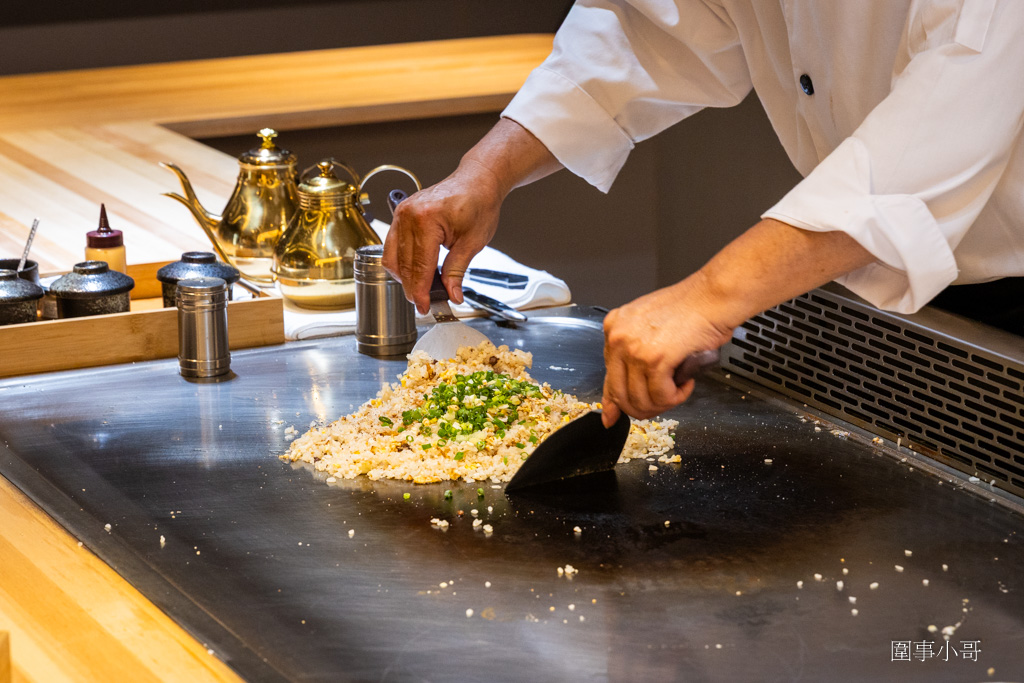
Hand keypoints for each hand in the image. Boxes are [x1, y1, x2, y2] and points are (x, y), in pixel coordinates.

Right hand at [382, 118, 562, 312]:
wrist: (478, 180)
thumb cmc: (479, 202)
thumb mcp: (472, 242)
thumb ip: (457, 271)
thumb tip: (452, 295)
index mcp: (426, 221)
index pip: (418, 266)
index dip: (420, 291)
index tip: (424, 307)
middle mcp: (408, 215)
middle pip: (402, 264)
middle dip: (412, 287)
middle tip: (424, 303)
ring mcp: (401, 213)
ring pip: (392, 256)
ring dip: (403, 276)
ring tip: (420, 289)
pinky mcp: (401, 214)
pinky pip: (393, 244)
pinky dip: (402, 261)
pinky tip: (414, 271)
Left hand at [601, 276, 732, 426]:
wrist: (713, 296)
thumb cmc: (690, 308)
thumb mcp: (651, 329)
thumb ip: (634, 358)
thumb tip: (618, 397)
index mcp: (614, 328)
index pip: (608, 376)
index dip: (614, 402)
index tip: (614, 416)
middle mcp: (618, 337)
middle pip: (620, 393)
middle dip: (643, 407)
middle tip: (663, 403)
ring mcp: (634, 348)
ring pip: (640, 399)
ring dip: (663, 403)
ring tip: (678, 389)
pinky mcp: (655, 359)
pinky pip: (661, 396)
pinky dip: (676, 397)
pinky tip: (686, 384)